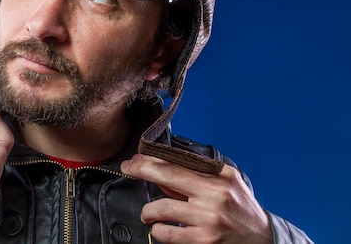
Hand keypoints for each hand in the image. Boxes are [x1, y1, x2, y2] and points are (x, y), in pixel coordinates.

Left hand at [121, 154, 271, 243]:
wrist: (265, 240)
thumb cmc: (241, 210)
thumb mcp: (227, 184)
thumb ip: (198, 177)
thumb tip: (162, 172)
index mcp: (220, 177)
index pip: (179, 162)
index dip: (152, 159)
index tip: (136, 158)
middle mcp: (215, 195)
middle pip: (168, 176)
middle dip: (142, 170)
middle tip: (127, 169)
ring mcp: (209, 219)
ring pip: (161, 209)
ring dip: (148, 211)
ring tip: (148, 213)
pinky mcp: (204, 241)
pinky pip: (167, 234)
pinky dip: (158, 231)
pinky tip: (160, 229)